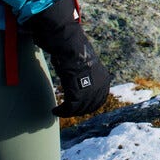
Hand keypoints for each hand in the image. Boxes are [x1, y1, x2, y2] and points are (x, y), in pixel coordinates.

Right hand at [20, 0, 111, 116]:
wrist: (71, 47)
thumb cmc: (75, 52)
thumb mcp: (86, 64)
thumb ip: (88, 76)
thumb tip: (83, 83)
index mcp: (104, 80)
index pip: (99, 100)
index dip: (88, 106)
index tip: (77, 108)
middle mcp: (100, 87)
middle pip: (89, 106)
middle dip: (77, 110)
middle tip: (66, 110)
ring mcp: (90, 92)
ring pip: (78, 109)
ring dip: (67, 112)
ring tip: (58, 111)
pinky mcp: (78, 94)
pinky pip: (70, 109)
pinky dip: (62, 111)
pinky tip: (55, 110)